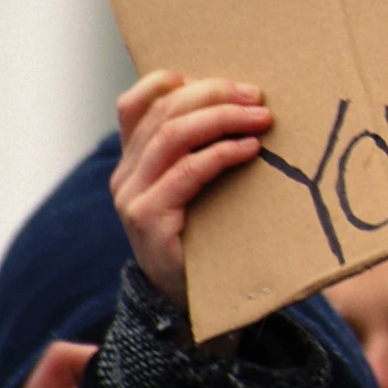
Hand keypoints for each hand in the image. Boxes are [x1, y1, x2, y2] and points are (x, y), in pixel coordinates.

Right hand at [110, 71, 272, 311]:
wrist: (192, 306)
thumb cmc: (207, 241)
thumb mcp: (198, 192)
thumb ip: (202, 154)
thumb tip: (248, 108)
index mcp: (133, 162)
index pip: (134, 104)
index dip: (171, 82)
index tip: (224, 81)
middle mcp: (126, 176)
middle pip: (162, 112)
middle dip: (213, 95)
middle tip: (257, 97)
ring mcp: (132, 198)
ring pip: (171, 136)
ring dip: (221, 119)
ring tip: (261, 118)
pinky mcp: (149, 221)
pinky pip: (184, 173)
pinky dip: (220, 154)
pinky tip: (249, 150)